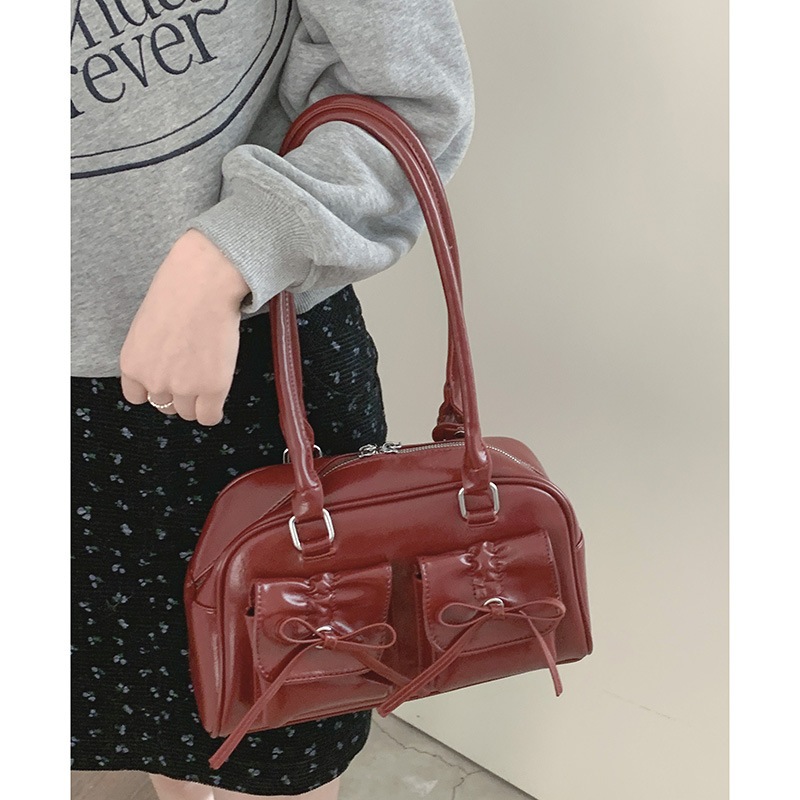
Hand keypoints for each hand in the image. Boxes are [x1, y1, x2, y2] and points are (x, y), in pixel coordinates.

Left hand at [119, 229, 251, 425]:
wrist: (205, 283)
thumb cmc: (178, 292)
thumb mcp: (148, 326)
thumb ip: (151, 354)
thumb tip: (168, 366)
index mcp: (132, 364)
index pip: (139, 397)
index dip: (157, 387)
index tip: (170, 378)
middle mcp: (154, 380)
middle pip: (166, 406)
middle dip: (179, 392)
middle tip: (194, 370)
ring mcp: (184, 386)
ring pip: (189, 412)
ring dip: (198, 399)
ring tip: (208, 372)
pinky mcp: (213, 388)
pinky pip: (209, 417)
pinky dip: (213, 409)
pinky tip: (217, 391)